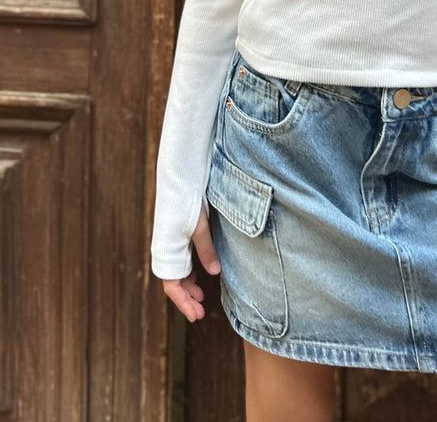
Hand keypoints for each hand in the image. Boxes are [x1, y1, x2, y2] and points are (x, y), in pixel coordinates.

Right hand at [162, 207, 220, 321]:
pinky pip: (179, 259)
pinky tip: (198, 274)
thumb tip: (215, 273)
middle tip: (201, 311)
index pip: (172, 286)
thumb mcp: (199, 227)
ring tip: (200, 295)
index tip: (196, 316)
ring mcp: (169, 242)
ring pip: (177, 271)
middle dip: (186, 298)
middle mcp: (165, 249)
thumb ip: (206, 250)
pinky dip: (188, 270)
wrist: (177, 177)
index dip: (183, 302)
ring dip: (188, 285)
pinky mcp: (174, 234)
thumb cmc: (186, 201)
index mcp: (167, 251)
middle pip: (174, 281)